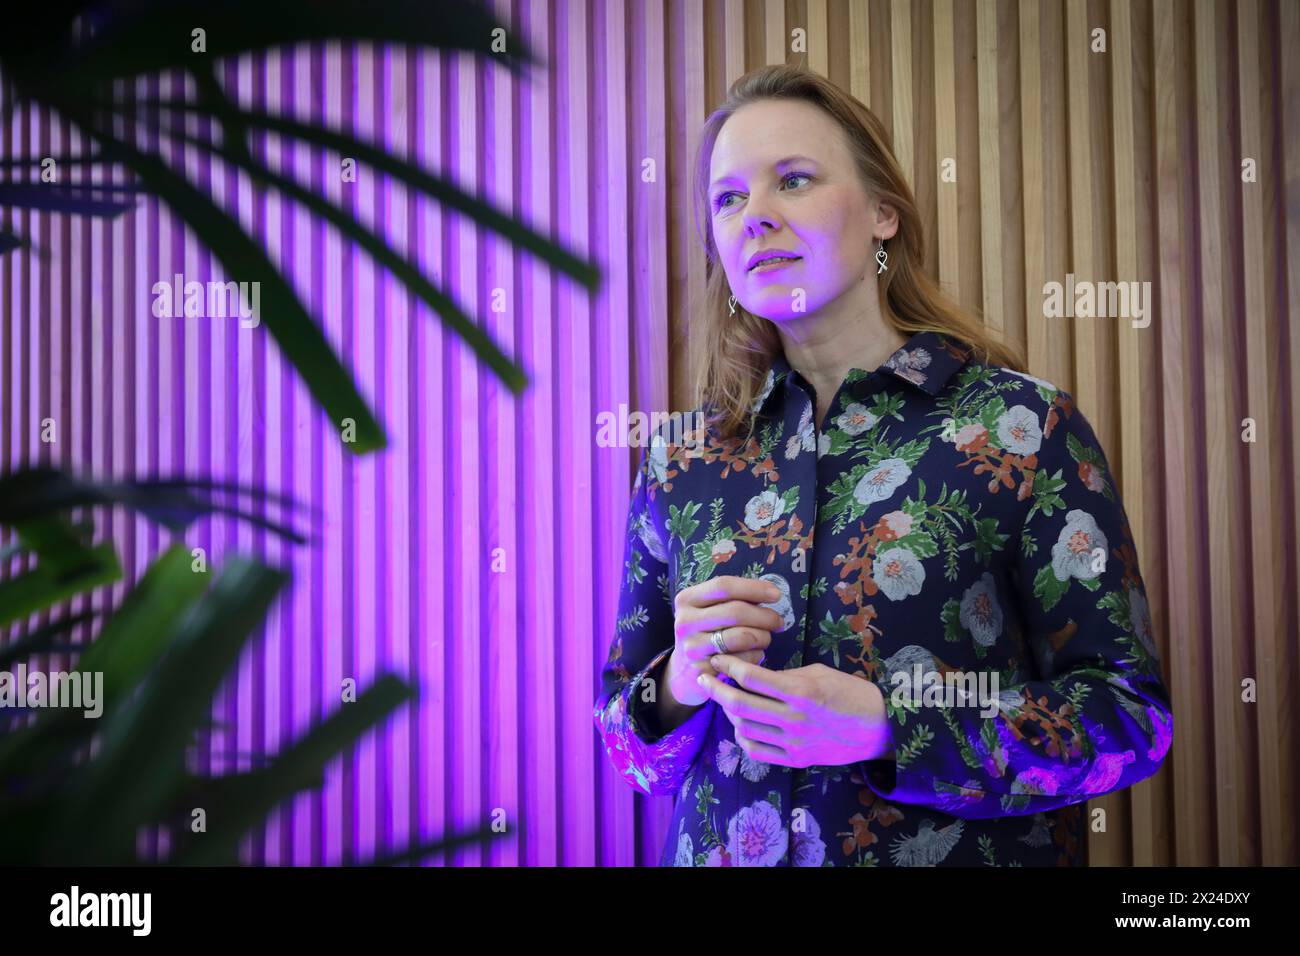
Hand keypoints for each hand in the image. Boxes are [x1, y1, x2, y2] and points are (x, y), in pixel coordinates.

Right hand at [664, 575, 785, 708]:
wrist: (684, 671)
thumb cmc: (705, 633)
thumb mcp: (708, 610)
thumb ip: (732, 599)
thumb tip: (769, 592)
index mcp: (687, 599)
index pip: (724, 586)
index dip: (753, 588)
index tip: (776, 594)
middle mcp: (685, 622)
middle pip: (736, 611)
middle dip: (765, 615)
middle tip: (779, 621)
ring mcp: (692, 648)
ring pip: (742, 636)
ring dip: (763, 636)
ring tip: (765, 638)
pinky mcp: (703, 670)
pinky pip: (742, 660)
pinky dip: (755, 656)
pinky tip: (753, 654)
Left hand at [697, 657, 893, 767]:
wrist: (878, 728)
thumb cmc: (849, 692)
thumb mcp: (818, 672)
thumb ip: (784, 675)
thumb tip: (754, 675)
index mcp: (800, 692)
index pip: (751, 677)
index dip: (728, 665)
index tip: (717, 659)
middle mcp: (794, 719)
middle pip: (740, 704)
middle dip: (716, 688)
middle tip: (705, 677)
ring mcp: (794, 743)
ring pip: (744, 728)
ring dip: (729, 712)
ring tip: (727, 699)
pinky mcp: (796, 760)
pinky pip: (757, 751)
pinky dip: (743, 737)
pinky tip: (742, 724)